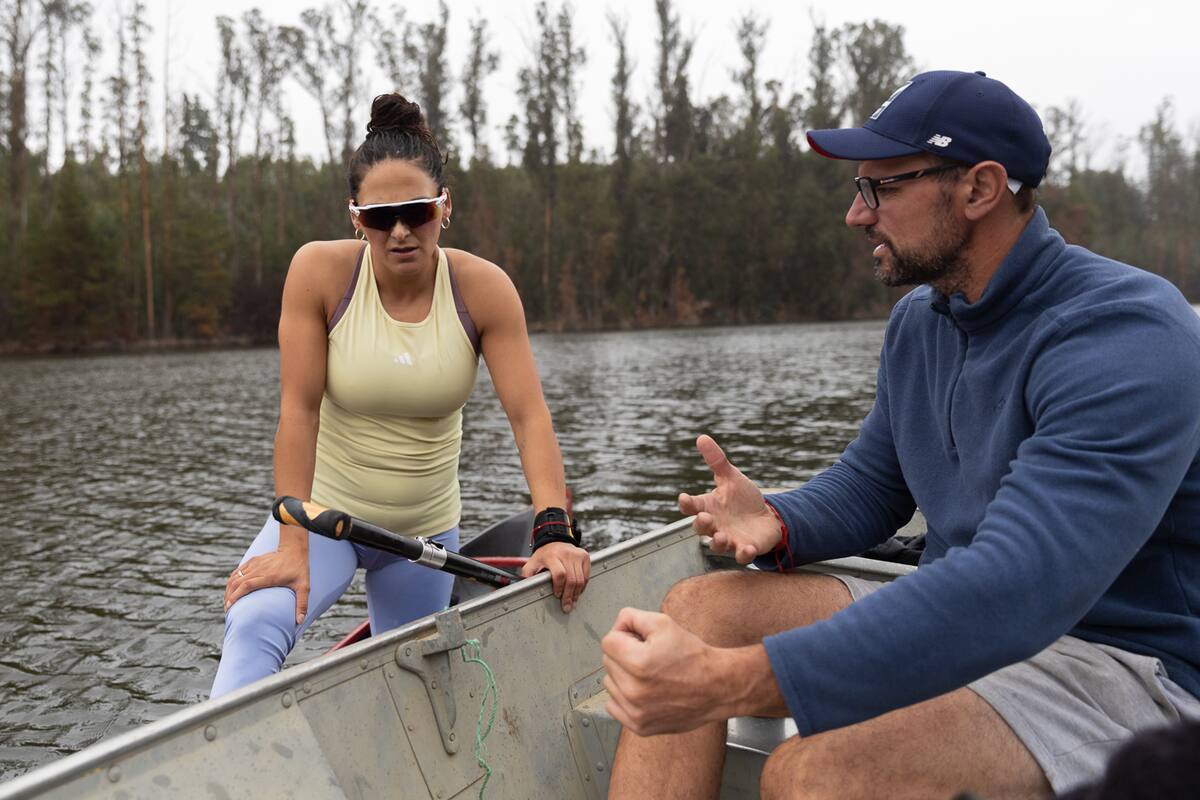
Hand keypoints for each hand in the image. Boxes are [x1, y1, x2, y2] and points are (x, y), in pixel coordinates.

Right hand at [224, 527, 310, 623]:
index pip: (247, 585)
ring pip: (235, 576)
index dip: (236, 596)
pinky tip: (230, 590)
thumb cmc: (299, 570)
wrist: (294, 550)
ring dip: (228, 590)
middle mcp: (259, 569)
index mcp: (269, 576)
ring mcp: (255, 564)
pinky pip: (238, 571)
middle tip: (227, 610)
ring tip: (227, 602)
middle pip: (237, 582)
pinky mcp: (253, 561)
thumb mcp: (304, 587)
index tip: (229, 607)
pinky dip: (231, 581)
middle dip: (229, 597)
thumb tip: (300, 621)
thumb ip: (302, 604)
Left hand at [521, 541, 589, 612]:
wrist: (555, 540)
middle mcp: (566, 554)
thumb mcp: (532, 562)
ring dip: (577, 593)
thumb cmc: (544, 555)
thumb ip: (528, 574)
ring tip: (573, 602)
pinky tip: (577, 591)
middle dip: (569, 596)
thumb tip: (524, 587)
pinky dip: (583, 586)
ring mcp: (576, 554)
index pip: (559, 574)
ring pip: (580, 579)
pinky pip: (586, 575)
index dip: (559, 587)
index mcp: (551, 556)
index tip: (557, 595)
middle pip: (571, 579)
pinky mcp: (584, 556)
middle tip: (567, 606)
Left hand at [601, 607, 727, 735]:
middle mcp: (633, 691)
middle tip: (648, 657)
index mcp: (638, 663)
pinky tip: (644, 691)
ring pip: (609, 684)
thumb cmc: (693, 657)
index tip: (639, 641)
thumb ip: (631, 617)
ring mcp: (635, 712)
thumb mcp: (663, 623)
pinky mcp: (639, 726)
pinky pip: (614, 706)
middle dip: (624, 655)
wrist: (716, 688)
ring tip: (649, 675)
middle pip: (608, 662)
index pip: (608, 642)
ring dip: (623, 676)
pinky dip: (624, 697)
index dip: (625, 636)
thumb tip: (616, 626)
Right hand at [678, 434, 781, 562]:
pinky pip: (741, 555)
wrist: (767, 517)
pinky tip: (747, 549)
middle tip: (705, 518)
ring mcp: (729, 539)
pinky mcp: (745, 549)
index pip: (691, 507)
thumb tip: (702, 437)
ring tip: (722, 536)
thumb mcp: (731, 477)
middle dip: (701, 525)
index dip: (686, 504)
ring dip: (718, 542)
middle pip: (700, 528)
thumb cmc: (743, 499)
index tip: (683, 498)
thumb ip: (717, 461)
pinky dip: (743, 554)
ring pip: (717, 545)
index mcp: (708, 507)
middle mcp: (715, 525)